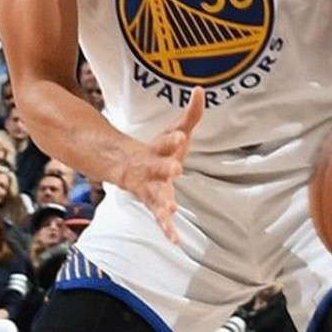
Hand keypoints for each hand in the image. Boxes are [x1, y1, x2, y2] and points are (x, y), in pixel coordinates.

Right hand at [116, 90, 203, 242]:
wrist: (130, 169)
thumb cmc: (160, 150)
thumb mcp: (175, 131)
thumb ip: (191, 114)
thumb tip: (201, 90)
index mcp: (158, 151)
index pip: (165, 143)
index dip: (172, 140)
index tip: (180, 135)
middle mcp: (152, 170)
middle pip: (158, 168)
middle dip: (165, 168)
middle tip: (177, 169)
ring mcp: (151, 189)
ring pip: (156, 196)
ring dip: (164, 203)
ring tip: (172, 210)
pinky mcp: (154, 205)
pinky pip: (160, 219)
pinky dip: (167, 230)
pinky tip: (176, 241)